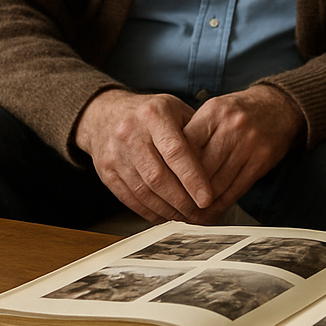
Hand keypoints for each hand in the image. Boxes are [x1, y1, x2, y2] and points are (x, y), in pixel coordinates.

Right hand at [74, 89, 214, 223]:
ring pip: (144, 191)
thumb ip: (196, 131)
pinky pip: (130, 199)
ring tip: (187, 216)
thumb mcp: (175, 109)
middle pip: (158, 176)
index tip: (207, 198)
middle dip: (182, 200)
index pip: (175, 151)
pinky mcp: (106, 172)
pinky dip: (150, 211)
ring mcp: (116, 154)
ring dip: (168, 209)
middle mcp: (131, 133)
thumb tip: (220, 162)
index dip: (192, 177)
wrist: (105, 114)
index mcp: (154, 114)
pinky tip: (166, 215)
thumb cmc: (150, 113)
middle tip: (201, 213)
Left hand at [182, 84, 304, 223]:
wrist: (279, 107)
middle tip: (172, 206)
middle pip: (200, 168)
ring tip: (189, 214)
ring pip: (216, 184)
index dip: (172, 171)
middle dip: (184, 192)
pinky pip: (235, 190)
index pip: (185, 147)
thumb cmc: (240, 112)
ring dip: (201, 205)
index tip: (162, 187)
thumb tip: (169, 168)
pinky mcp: (261, 160)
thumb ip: (193, 134)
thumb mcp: (214, 111)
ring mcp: (248, 143)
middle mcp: (232, 126)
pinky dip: (220, 205)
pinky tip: (210, 211)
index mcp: (214, 111)